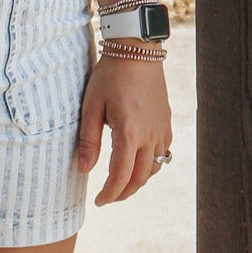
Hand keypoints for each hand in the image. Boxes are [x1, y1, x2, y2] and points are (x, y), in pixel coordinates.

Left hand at [75, 55, 171, 204]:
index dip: (109, 194)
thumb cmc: (110, 75)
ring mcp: (162, 130)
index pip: (121, 176)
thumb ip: (89, 140)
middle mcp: (150, 136)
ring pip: (155, 169)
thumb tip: (84, 169)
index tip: (99, 201)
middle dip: (124, 193)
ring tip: (121, 183)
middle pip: (140, 178)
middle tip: (108, 198)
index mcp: (129, 133)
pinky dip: (151, 166)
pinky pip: (163, 154)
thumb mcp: (92, 106)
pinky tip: (137, 162)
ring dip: (138, 181)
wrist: (137, 51)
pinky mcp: (167, 123)